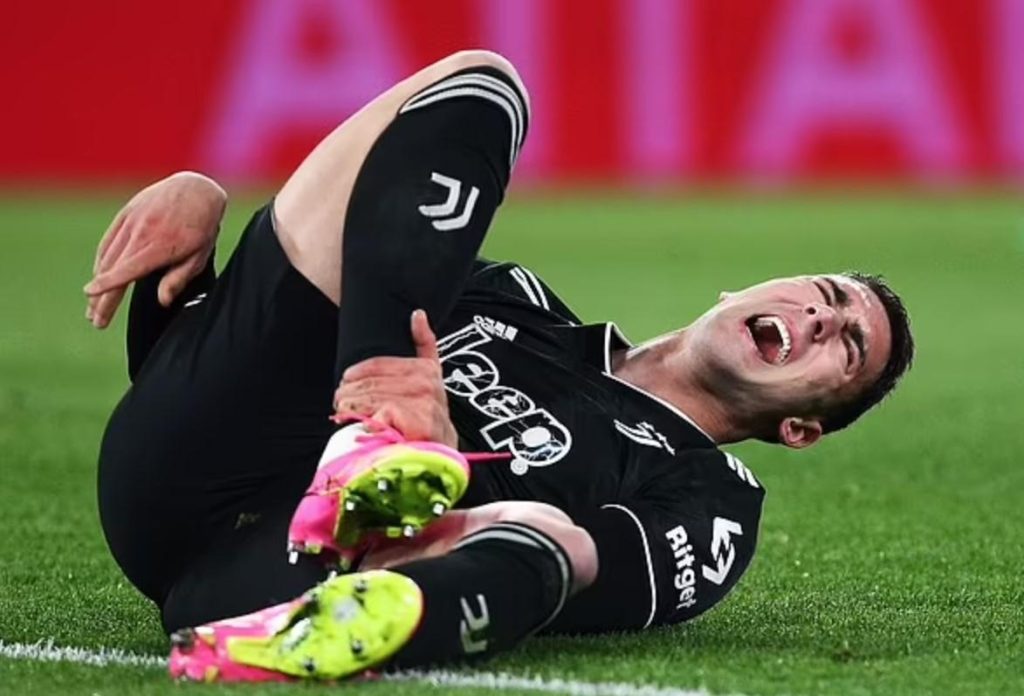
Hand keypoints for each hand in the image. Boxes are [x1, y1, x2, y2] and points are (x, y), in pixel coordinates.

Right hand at [84, 172, 226, 328]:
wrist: (195, 189)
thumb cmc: (201, 227)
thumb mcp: (199, 255)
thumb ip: (178, 278)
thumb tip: (162, 301)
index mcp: (160, 246)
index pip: (128, 269)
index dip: (108, 283)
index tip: (90, 294)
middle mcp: (141, 233)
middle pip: (113, 269)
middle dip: (102, 298)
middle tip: (95, 321)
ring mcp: (131, 222)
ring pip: (108, 256)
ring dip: (98, 282)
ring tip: (93, 306)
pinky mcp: (126, 214)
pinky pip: (109, 241)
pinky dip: (102, 261)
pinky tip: (99, 276)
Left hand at [334, 310, 457, 447]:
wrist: (443, 449)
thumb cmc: (429, 414)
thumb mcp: (431, 375)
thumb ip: (425, 344)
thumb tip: (418, 314)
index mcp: (425, 369)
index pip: (378, 365)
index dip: (356, 373)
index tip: (346, 380)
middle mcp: (426, 384)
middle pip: (371, 384)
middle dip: (349, 393)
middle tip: (339, 401)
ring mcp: (423, 404)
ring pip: (371, 401)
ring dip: (351, 408)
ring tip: (343, 413)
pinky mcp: (418, 424)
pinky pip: (379, 417)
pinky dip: (366, 424)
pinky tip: (361, 429)